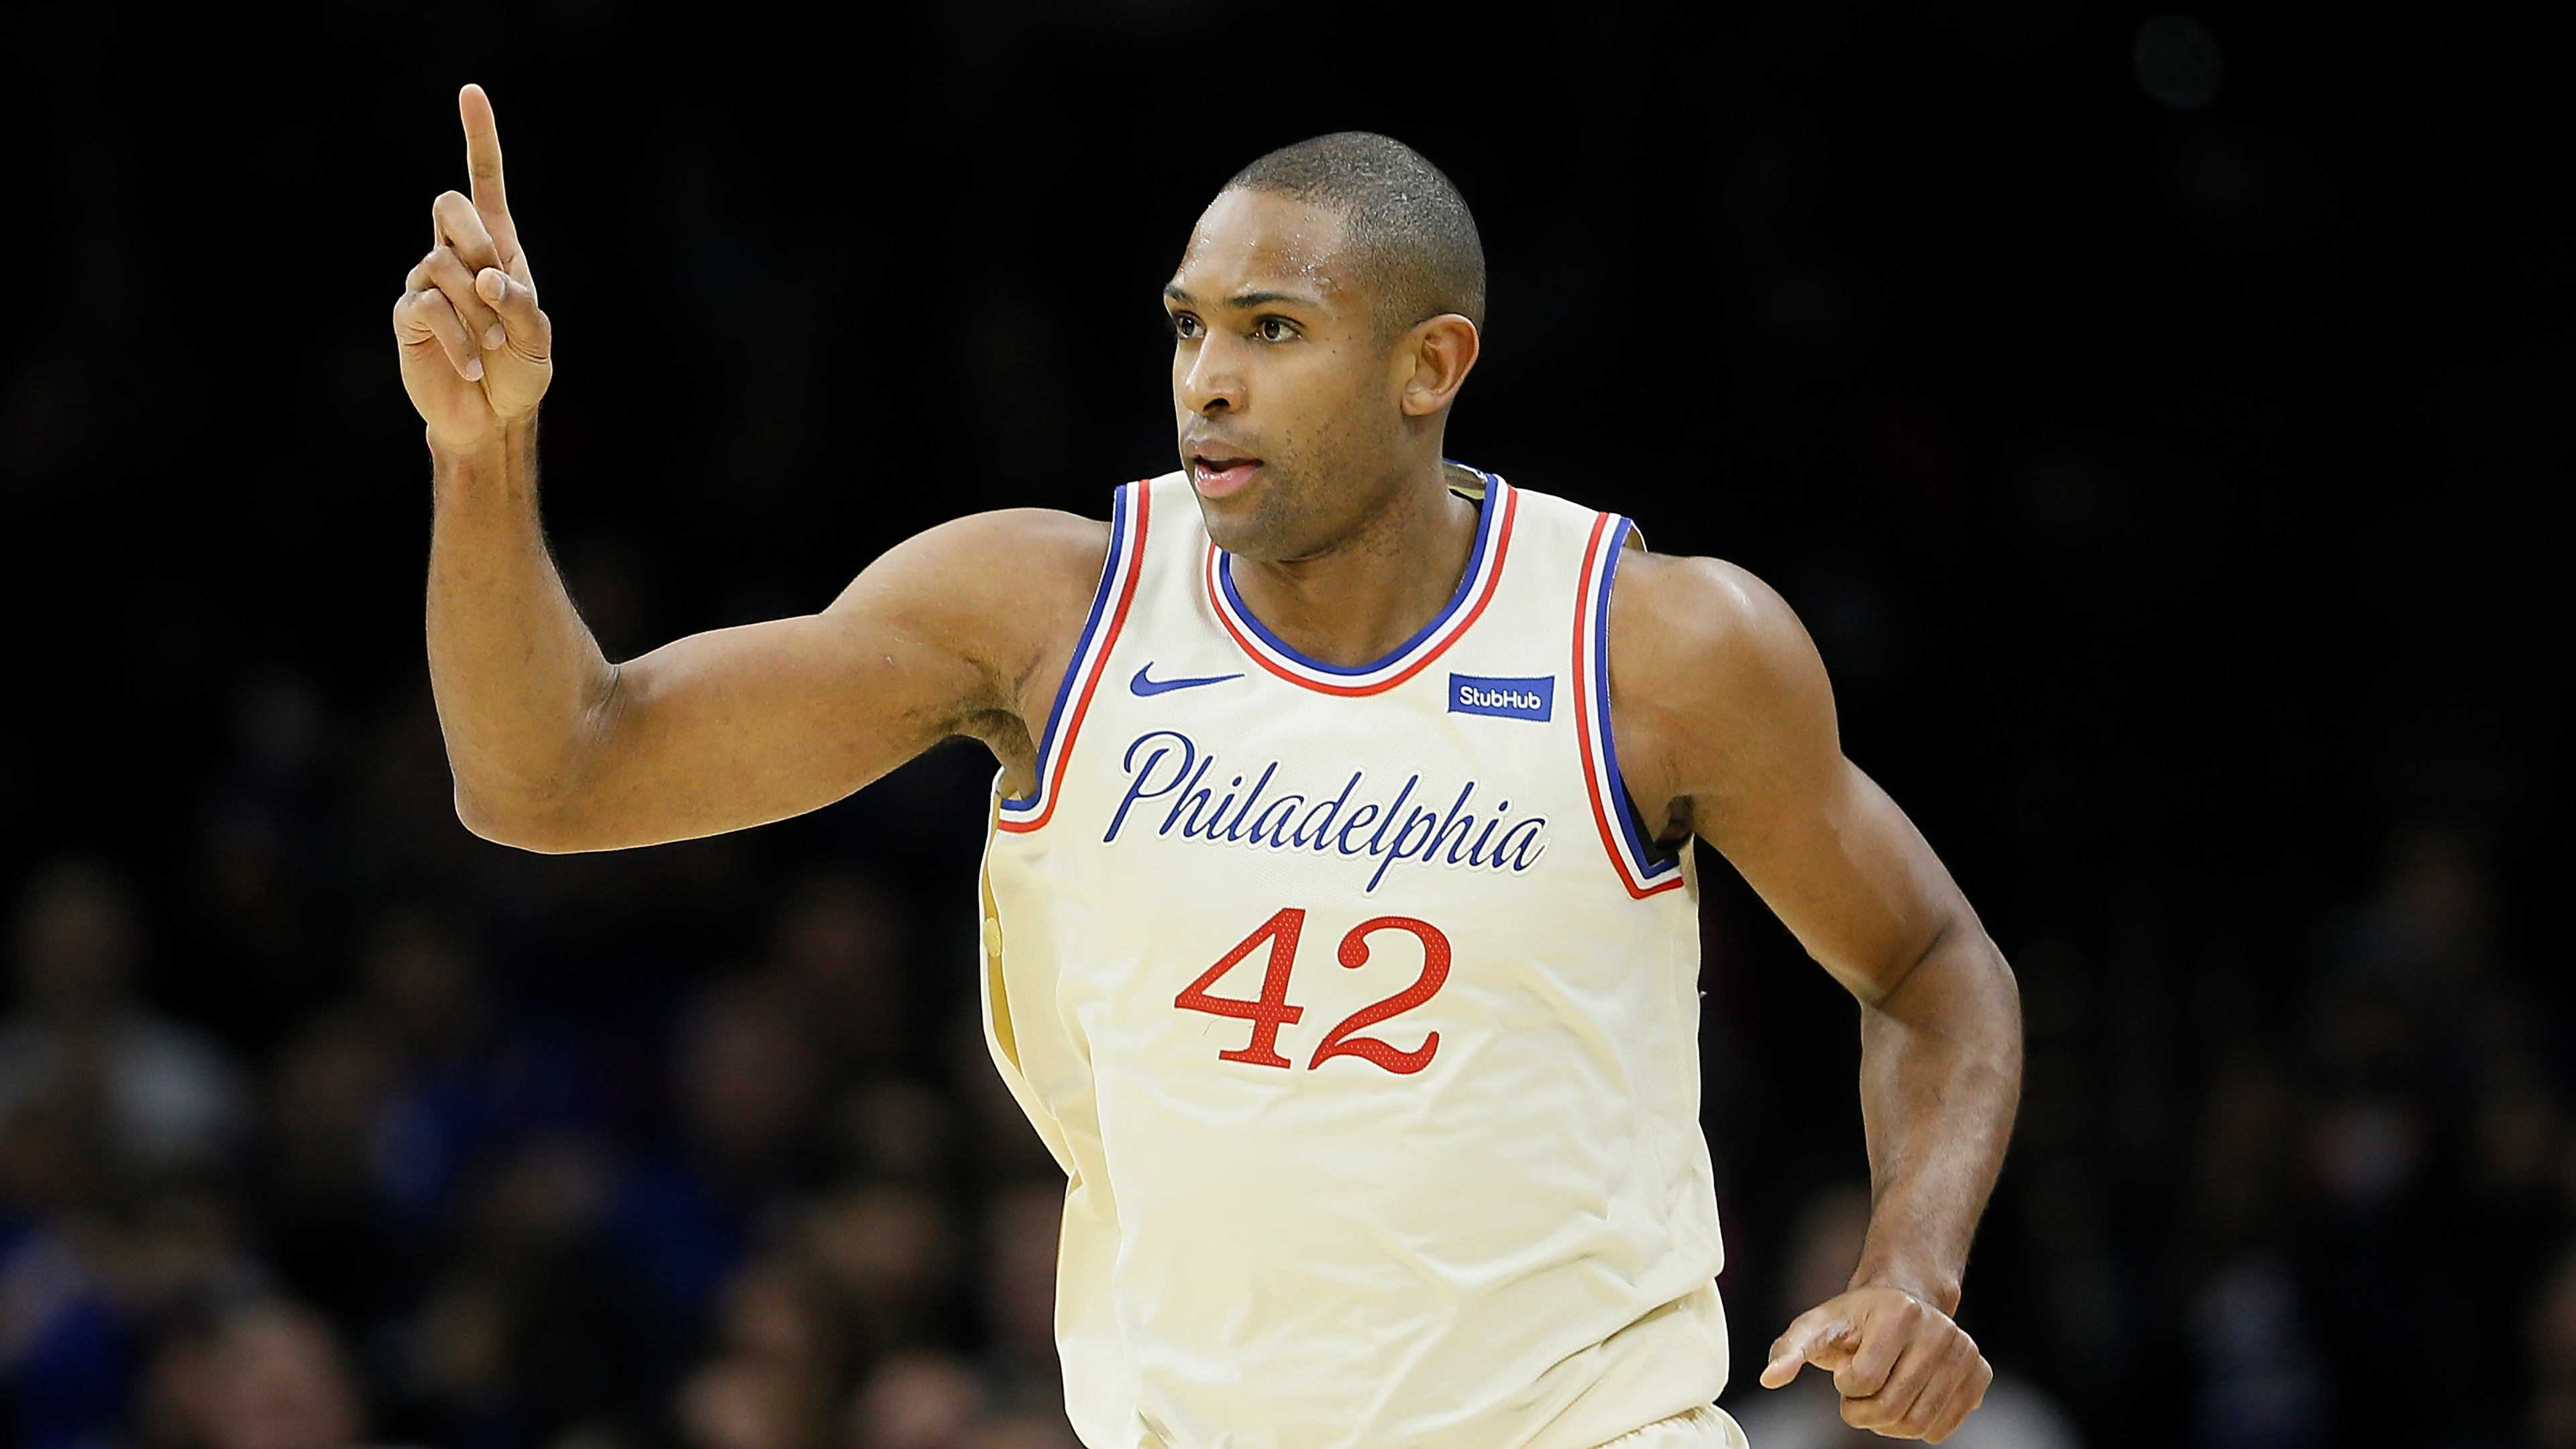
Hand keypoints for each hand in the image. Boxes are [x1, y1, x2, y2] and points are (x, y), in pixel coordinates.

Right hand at [393, 84, 551, 451]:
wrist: (491, 416)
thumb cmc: (519, 372)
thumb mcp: (536, 340)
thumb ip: (520, 306)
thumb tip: (487, 278)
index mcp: (498, 249)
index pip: (485, 182)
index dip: (479, 137)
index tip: (471, 92)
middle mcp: (458, 255)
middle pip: (449, 206)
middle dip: (475, 241)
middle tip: (495, 290)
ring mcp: (428, 281)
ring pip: (440, 263)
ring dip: (475, 308)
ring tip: (492, 343)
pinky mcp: (408, 314)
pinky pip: (428, 306)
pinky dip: (457, 335)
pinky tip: (473, 362)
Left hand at [1758, 1287, 1991, 1441]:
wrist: (1903, 1304)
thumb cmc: (1853, 1320)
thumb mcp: (1815, 1327)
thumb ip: (1789, 1350)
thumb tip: (1769, 1378)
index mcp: (1899, 1311)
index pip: (1863, 1381)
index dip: (1847, 1386)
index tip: (1847, 1369)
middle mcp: (1941, 1328)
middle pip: (1892, 1406)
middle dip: (1864, 1412)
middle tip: (1859, 1395)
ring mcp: (1965, 1351)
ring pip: (1919, 1423)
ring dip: (1889, 1424)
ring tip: (1882, 1396)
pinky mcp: (1980, 1373)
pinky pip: (1943, 1429)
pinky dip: (1918, 1428)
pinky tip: (1908, 1401)